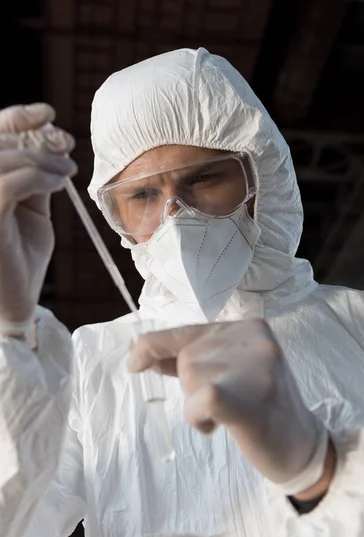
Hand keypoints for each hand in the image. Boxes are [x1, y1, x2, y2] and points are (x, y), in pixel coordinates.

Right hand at [0, 104, 75, 332]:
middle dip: (35, 137)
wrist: (15, 305)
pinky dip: (39, 176)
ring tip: (67, 170)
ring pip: (2, 160)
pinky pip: (9, 183)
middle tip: (67, 145)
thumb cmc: (20, 263)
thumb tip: (51, 146)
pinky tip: (59, 182)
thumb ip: (33, 180)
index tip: (48, 114)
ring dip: (41, 158)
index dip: (15, 118)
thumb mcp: (31, 212)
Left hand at [127, 318, 333, 495]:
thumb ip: (193, 357)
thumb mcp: (231, 369)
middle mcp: (253, 339)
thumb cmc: (261, 406)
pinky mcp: (250, 400)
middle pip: (188, 358)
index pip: (188, 331)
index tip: (133, 361)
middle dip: (192, 386)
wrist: (301, 446)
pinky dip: (197, 415)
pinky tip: (215, 425)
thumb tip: (140, 349)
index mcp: (250, 327)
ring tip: (231, 416)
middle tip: (227, 404)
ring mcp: (255, 367)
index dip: (155, 346)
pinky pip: (202, 399)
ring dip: (198, 407)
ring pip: (191, 380)